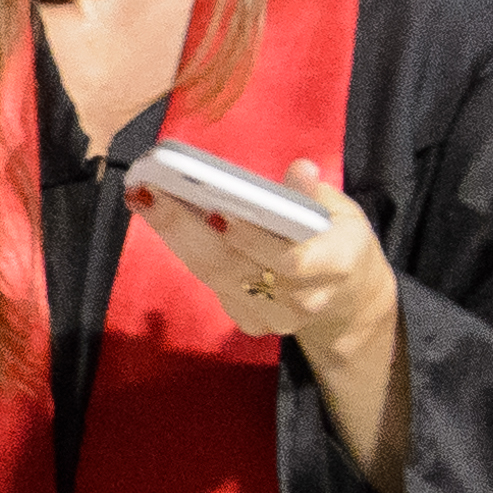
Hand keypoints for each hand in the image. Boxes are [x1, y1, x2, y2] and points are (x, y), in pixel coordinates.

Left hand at [132, 158, 392, 355]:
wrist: (347, 294)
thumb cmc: (336, 239)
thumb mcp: (341, 212)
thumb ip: (314, 195)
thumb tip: (300, 169)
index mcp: (335, 265)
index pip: (290, 259)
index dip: (251, 239)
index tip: (215, 211)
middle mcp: (304, 299)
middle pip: (235, 268)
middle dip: (186, 228)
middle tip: (150, 192)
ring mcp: (277, 317)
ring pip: (214, 278)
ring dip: (175, 237)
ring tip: (145, 199)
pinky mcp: (253, 323)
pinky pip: (213, 288)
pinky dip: (186, 253)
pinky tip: (164, 222)